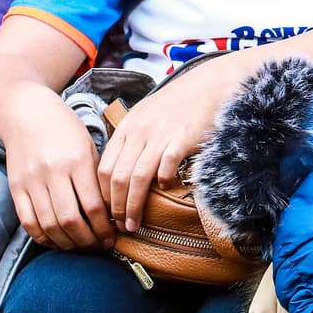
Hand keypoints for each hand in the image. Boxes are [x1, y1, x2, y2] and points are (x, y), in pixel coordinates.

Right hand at [0, 87, 116, 250]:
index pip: (94, 205)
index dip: (105, 227)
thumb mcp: (89, 145)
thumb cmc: (65, 128)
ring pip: (49, 225)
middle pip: (70, 220)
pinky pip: (28, 221)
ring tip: (82, 247)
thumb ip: (97, 176)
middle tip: (100, 247)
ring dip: (67, 243)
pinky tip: (57, 241)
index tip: (115, 237)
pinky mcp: (15, 188)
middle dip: (88, 240)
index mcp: (77, 161)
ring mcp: (31, 182)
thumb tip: (113, 209)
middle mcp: (52, 173)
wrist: (26, 113)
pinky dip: (43, 237)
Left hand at [98, 58, 245, 230]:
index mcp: (126, 128)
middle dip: (115, 207)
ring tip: (134, 224)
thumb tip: (120, 171)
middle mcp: (139, 132)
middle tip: (119, 226)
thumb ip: (131, 139)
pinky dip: (163, 182)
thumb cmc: (179, 103)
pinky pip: (165, 168)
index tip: (108, 213)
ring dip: (133, 206)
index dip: (103, 196)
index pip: (104, 168)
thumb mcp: (146, 115)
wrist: (209, 85)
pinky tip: (166, 189)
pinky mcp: (181, 139)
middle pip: (117, 177)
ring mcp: (160, 136)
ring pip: (137, 178)